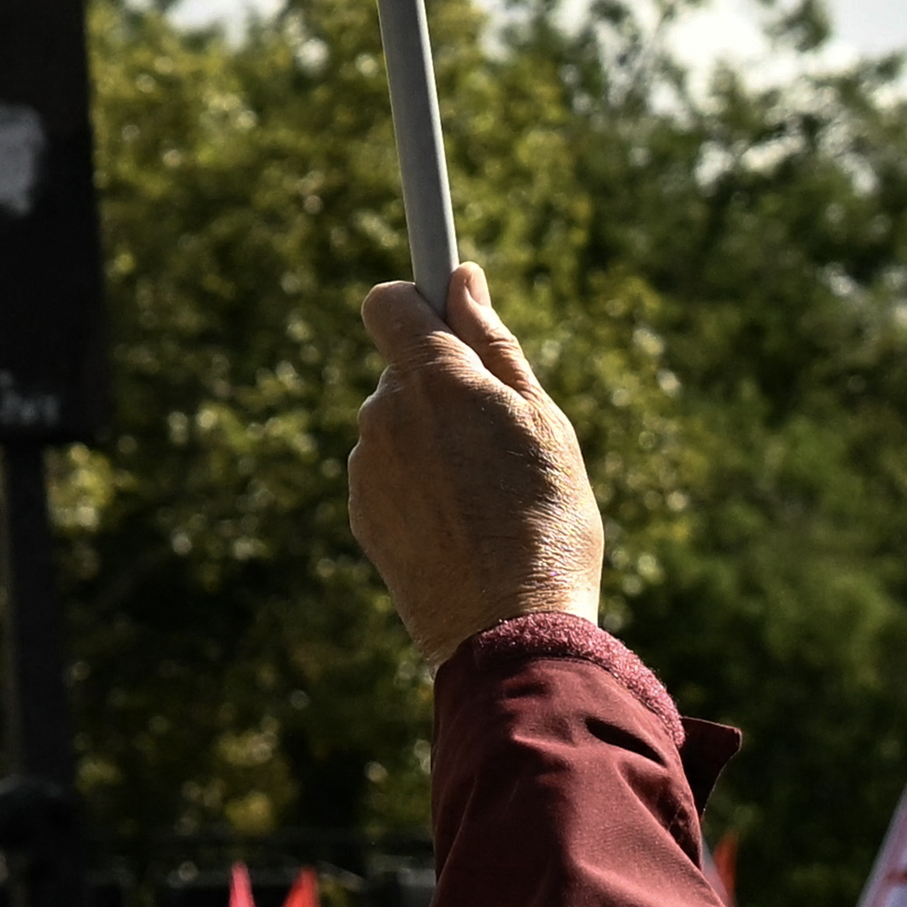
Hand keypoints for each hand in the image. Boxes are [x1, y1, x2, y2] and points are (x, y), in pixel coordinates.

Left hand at [352, 265, 604, 656]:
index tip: (445, 314)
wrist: (509, 629)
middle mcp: (385, 414)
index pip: (389, 303)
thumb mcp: (541, 420)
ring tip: (485, 492)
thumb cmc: (546, 519)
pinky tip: (459, 523)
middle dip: (440, 384)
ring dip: (430, 439)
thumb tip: (462, 278)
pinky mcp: (360, 512)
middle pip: (401, 368)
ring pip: (396, 424)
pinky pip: (387, 473)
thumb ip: (493, 343)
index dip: (417, 303)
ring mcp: (366, 466)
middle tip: (498, 435)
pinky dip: (416, 483)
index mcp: (434, 379)